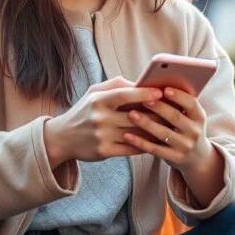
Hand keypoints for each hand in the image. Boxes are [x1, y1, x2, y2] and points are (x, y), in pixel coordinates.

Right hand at [44, 77, 162, 166]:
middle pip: (134, 116)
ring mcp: (102, 136)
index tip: (161, 92)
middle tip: (172, 110)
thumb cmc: (84, 110)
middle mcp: (99, 118)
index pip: (125, 95)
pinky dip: (145, 145)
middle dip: (154, 113)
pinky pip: (131, 149)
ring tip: (168, 126)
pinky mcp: (104, 152)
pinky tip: (155, 141)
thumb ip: (116, 85)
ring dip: (153, 130)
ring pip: (135, 133)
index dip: (144, 93)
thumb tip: (141, 83)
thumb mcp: (94, 93)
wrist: (62, 137)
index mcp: (98, 100)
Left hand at [123, 87, 213, 173]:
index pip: (191, 104)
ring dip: (146, 123)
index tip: (164, 89)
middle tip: (143, 99)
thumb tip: (155, 85)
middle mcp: (194, 132)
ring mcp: (185, 146)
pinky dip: (140, 142)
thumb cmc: (186, 129)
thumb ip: (177, 104)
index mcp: (199, 117)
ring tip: (131, 114)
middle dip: (158, 107)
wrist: (197, 157)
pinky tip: (127, 135)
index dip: (178, 96)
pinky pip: (155, 149)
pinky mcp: (174, 158)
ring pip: (163, 133)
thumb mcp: (189, 117)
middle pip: (175, 117)